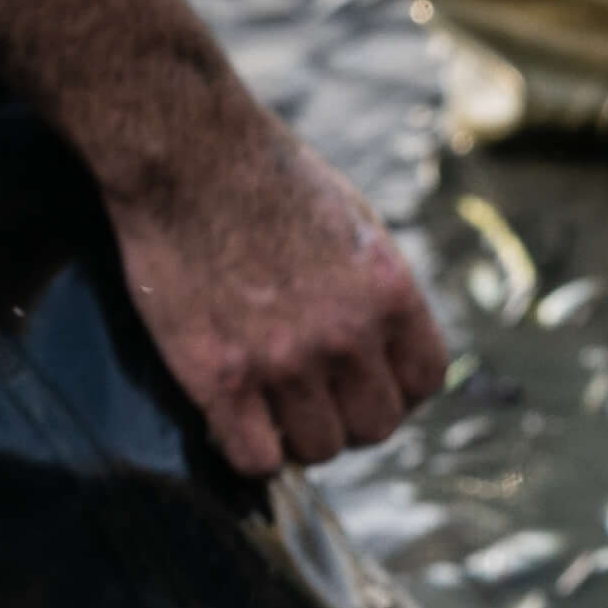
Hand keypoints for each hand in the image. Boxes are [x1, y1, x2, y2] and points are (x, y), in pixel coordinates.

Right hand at [95, 115, 451, 476]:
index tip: (365, 382)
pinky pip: (255, 458)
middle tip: (313, 396)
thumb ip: (380, 292)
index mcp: (390, 293)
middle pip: (375, 427)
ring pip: (319, 449)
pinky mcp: (219, 375)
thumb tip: (391, 349)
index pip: (424, 383)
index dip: (396, 391)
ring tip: (271, 406)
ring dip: (298, 437)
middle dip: (347, 417)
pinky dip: (248, 450)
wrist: (183, 149)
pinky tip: (234, 420)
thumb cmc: (265, 177)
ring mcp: (283, 359)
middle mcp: (347, 333)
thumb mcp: (355, 223)